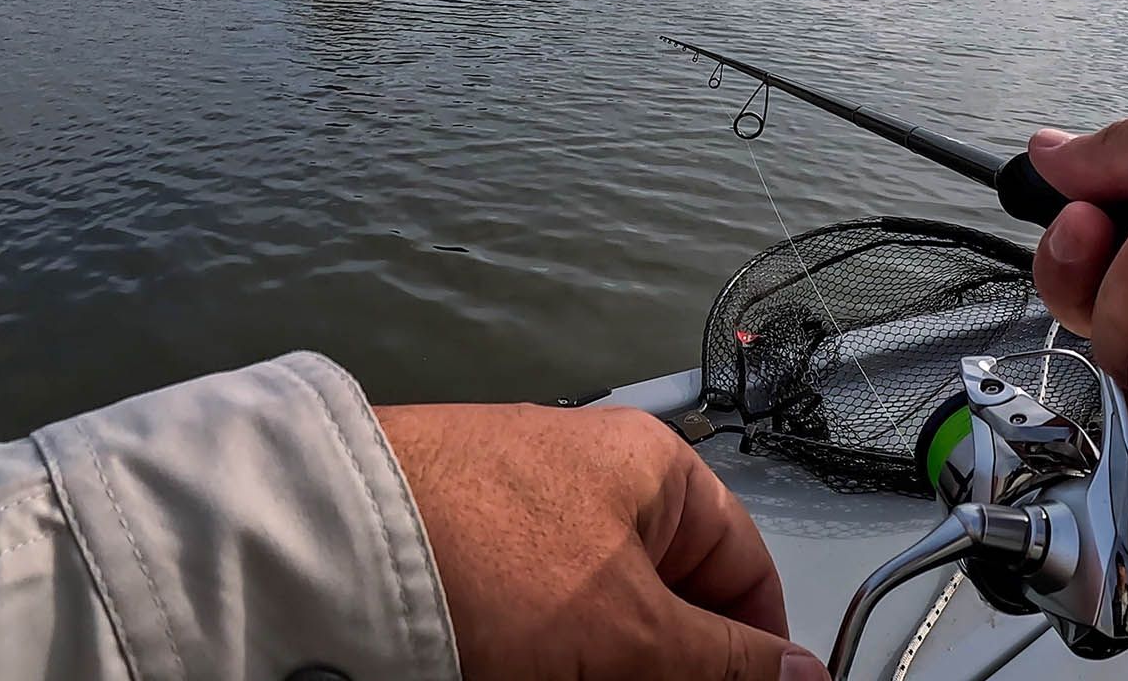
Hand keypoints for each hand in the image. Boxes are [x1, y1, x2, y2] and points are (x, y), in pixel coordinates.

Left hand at [377, 403, 828, 680]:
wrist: (324, 552)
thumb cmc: (480, 558)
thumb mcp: (632, 632)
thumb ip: (726, 663)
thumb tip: (803, 676)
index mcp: (651, 468)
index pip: (743, 563)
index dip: (759, 645)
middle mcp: (586, 482)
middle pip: (666, 599)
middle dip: (667, 665)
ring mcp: (517, 521)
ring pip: (593, 621)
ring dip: (600, 665)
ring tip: (563, 674)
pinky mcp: (458, 558)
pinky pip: (528, 623)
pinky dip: (537, 658)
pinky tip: (513, 673)